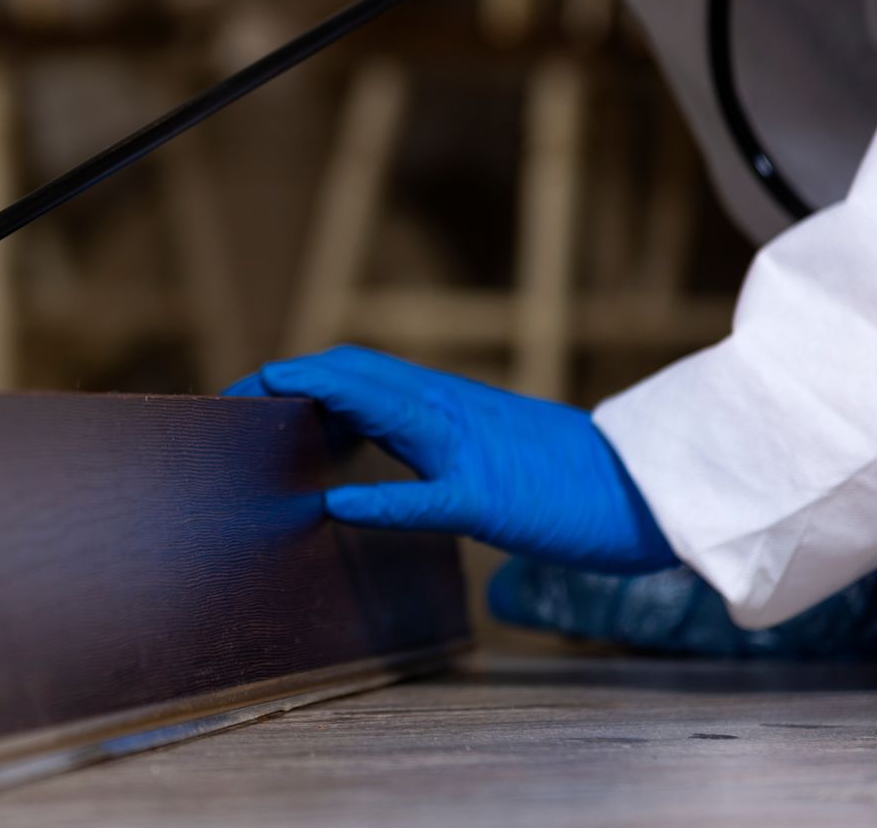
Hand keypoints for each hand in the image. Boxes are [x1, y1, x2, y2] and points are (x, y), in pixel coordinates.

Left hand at [225, 345, 676, 574]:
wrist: (646, 488)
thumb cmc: (565, 477)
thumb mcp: (484, 446)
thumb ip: (424, 442)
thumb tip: (363, 458)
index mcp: (446, 402)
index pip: (357, 371)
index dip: (298, 375)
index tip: (250, 393)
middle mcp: (450, 411)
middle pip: (353, 375)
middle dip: (286, 381)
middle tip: (230, 401)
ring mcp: (470, 452)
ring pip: (382, 409)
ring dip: (316, 405)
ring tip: (259, 413)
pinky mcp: (491, 500)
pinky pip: (426, 496)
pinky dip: (377, 499)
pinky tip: (335, 506)